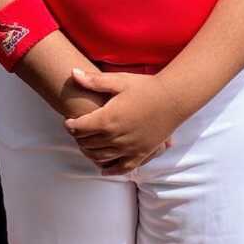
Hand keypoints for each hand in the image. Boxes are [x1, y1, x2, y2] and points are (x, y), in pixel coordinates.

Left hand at [64, 69, 178, 174]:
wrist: (173, 98)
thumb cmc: (146, 87)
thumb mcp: (119, 81)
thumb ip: (95, 80)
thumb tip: (72, 72)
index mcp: (107, 119)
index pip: (80, 128)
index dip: (71, 125)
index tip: (69, 121)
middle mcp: (116, 137)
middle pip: (88, 143)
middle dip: (78, 138)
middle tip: (77, 132)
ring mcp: (128, 148)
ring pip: (100, 156)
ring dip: (89, 152)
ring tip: (87, 145)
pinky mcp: (141, 154)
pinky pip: (122, 167)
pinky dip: (110, 170)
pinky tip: (103, 169)